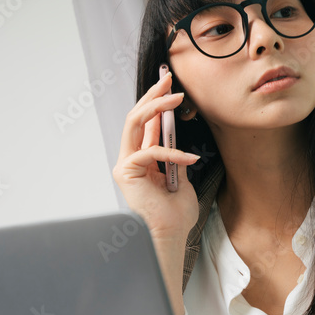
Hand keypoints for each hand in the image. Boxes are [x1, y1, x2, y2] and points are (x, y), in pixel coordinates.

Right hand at [112, 69, 200, 240]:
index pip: (146, 124)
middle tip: (169, 80)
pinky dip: (172, 153)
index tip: (169, 85)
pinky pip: (150, 152)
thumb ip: (176, 158)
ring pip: (135, 123)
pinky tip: (189, 157)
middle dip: (153, 95)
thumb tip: (176, 137)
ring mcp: (126, 165)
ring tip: (176, 98)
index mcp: (143, 160)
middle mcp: (130, 159)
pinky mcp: (126, 172)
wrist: (171, 234)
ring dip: (156, 107)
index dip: (156, 103)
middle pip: (136, 117)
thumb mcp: (182, 178)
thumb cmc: (176, 214)